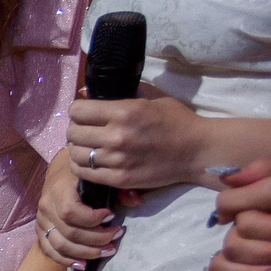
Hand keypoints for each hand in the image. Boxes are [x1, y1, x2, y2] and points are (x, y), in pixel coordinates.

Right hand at [36, 149, 131, 270]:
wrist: (61, 173)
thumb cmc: (84, 175)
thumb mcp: (100, 175)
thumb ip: (118, 187)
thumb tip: (134, 202)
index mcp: (58, 189)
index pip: (71, 212)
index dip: (92, 219)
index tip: (112, 216)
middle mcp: (46, 206)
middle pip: (69, 232)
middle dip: (96, 239)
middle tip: (116, 237)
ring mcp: (42, 221)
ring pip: (60, 245)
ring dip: (85, 253)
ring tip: (107, 251)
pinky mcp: (41, 231)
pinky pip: (50, 251)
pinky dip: (67, 261)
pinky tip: (84, 264)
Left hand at [67, 86, 220, 197]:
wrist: (197, 150)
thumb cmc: (176, 120)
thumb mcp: (151, 96)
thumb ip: (120, 92)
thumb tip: (87, 91)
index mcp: (123, 112)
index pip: (78, 110)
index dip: (78, 110)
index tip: (84, 112)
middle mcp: (117, 136)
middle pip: (73, 133)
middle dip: (76, 129)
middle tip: (85, 130)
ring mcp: (117, 160)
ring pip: (76, 154)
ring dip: (78, 148)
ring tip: (88, 146)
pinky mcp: (119, 179)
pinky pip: (85, 174)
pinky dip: (82, 167)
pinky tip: (90, 161)